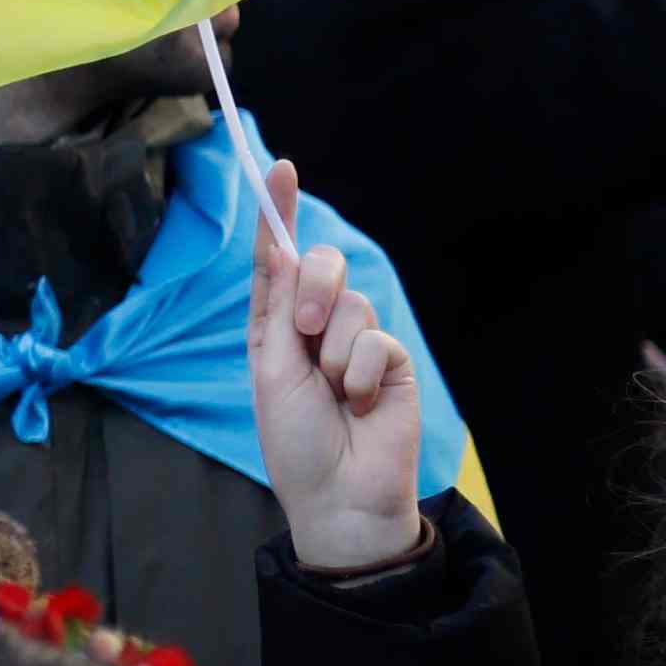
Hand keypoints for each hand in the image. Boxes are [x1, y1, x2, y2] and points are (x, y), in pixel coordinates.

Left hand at [242, 143, 428, 576]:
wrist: (338, 495)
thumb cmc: (295, 442)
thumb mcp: (270, 371)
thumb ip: (278, 310)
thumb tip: (280, 249)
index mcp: (276, 327)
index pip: (277, 262)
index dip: (277, 215)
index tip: (279, 169)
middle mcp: (318, 327)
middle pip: (320, 266)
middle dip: (312, 286)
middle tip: (304, 331)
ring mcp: (359, 343)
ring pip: (350, 304)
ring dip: (335, 351)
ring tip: (334, 394)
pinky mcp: (394, 363)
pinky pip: (378, 342)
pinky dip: (361, 375)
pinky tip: (360, 406)